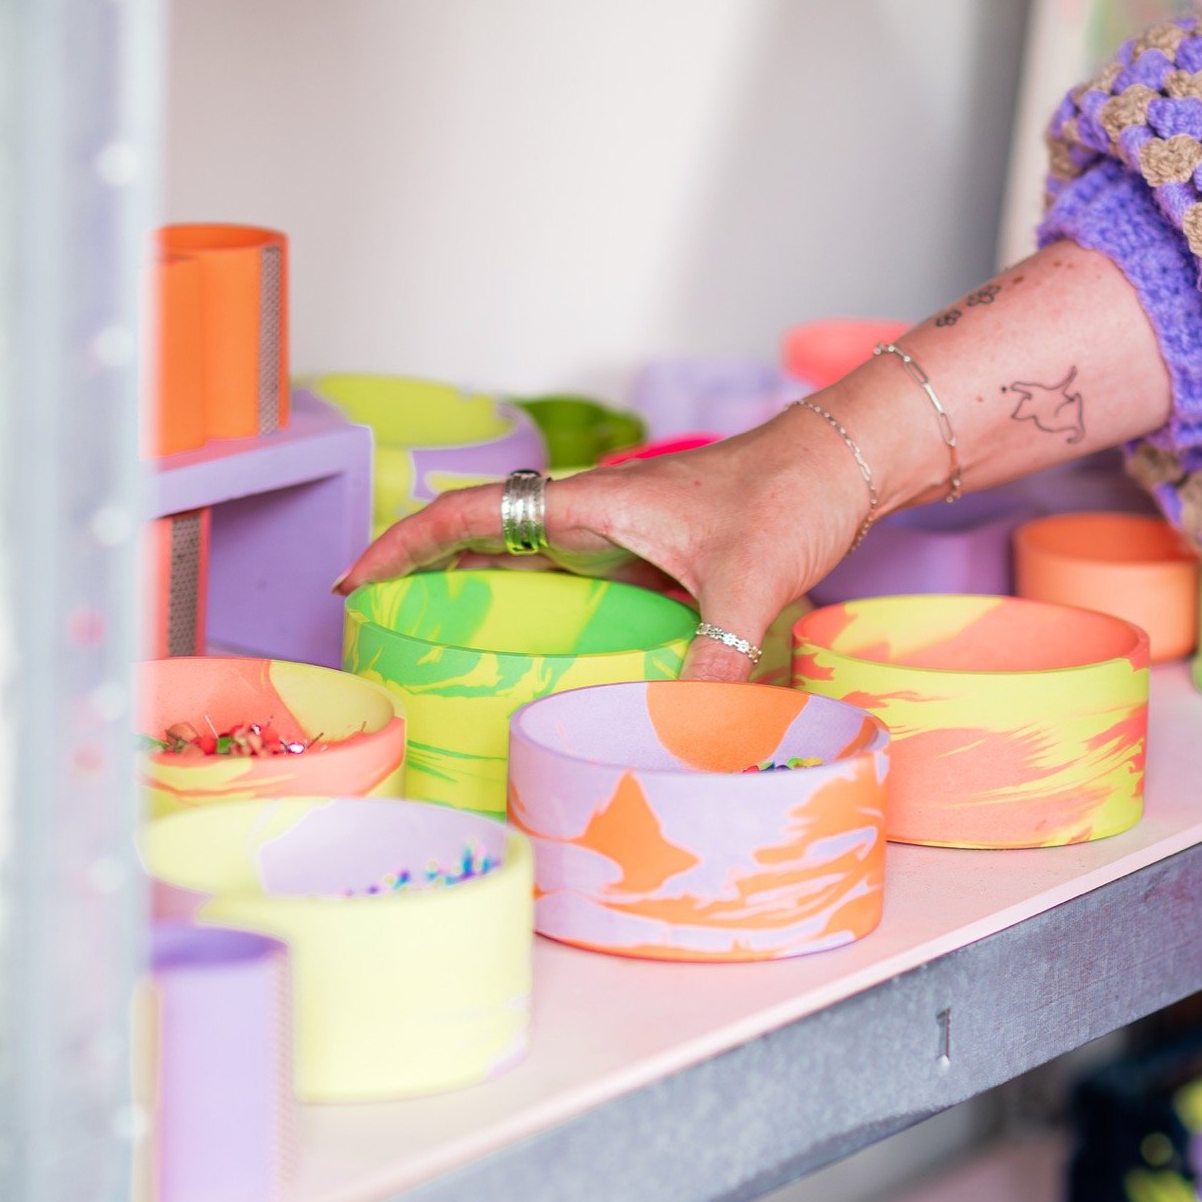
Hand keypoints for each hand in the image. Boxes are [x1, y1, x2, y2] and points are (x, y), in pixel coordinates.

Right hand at [333, 416, 868, 680]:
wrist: (847, 464)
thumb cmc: (794, 493)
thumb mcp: (751, 584)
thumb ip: (717, 660)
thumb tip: (687, 737)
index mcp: (592, 506)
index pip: (470, 515)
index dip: (404, 547)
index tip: (355, 583)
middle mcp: (592, 521)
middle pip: (480, 548)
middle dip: (421, 586)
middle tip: (379, 643)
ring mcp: (617, 543)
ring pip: (522, 573)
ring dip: (475, 606)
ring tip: (435, 665)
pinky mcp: (647, 566)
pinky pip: (570, 595)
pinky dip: (539, 624)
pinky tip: (536, 671)